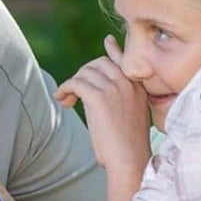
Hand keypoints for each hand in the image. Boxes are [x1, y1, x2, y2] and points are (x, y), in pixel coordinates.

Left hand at [54, 38, 151, 188]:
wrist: (130, 160)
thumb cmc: (127, 145)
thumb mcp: (129, 115)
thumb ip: (119, 98)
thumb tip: (94, 90)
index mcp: (139, 87)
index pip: (124, 60)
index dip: (113, 49)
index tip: (107, 40)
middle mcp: (128, 83)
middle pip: (98, 64)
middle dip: (82, 75)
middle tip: (72, 94)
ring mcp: (115, 87)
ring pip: (85, 72)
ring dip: (71, 84)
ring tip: (66, 101)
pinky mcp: (100, 97)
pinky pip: (75, 83)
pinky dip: (65, 89)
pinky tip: (62, 100)